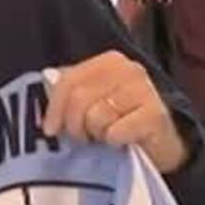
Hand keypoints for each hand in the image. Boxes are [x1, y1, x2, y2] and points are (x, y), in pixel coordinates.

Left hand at [43, 51, 190, 173]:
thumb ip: (69, 95)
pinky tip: (120, 140)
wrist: (160, 143)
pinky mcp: (155, 114)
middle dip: (75, 124)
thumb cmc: (120, 121)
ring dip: (96, 134)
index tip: (50, 130)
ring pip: (96, 116)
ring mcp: (145, 90)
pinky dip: (113, 141)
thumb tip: (44, 100)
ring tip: (105, 135)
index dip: (54, 108)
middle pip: (79, 98)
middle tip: (83, 136)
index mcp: (110, 61)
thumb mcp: (92, 103)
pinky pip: (115, 132)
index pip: (69, 81)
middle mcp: (129, 69)